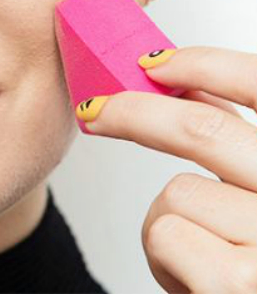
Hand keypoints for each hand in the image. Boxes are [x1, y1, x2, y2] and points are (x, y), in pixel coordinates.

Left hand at [75, 46, 256, 293]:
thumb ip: (235, 149)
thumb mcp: (255, 198)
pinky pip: (165, 233)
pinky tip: (193, 282)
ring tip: (198, 255)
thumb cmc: (246, 264)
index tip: (153, 62)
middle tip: (94, 110)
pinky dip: (162, 257)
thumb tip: (171, 79)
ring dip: (166, 218)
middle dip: (135, 112)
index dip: (207, 65)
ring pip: (178, 191)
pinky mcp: (236, 284)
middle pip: (206, 129)